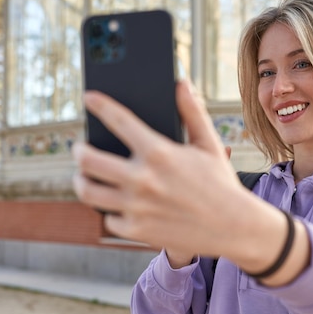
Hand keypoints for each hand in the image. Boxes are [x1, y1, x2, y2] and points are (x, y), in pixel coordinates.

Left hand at [73, 81, 310, 284]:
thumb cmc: (221, 183)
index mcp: (159, 152)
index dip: (100, 105)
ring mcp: (136, 207)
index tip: (89, 98)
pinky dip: (110, 211)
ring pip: (88, 191)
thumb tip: (181, 83)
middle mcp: (142, 179)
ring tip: (84, 176)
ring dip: (81, 180)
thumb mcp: (209, 144)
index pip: (119, 120)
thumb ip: (192, 112)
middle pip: (88, 160)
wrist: (233, 227)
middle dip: (78, 150)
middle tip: (80, 148)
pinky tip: (116, 204)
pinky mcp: (137, 230)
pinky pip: (109, 218)